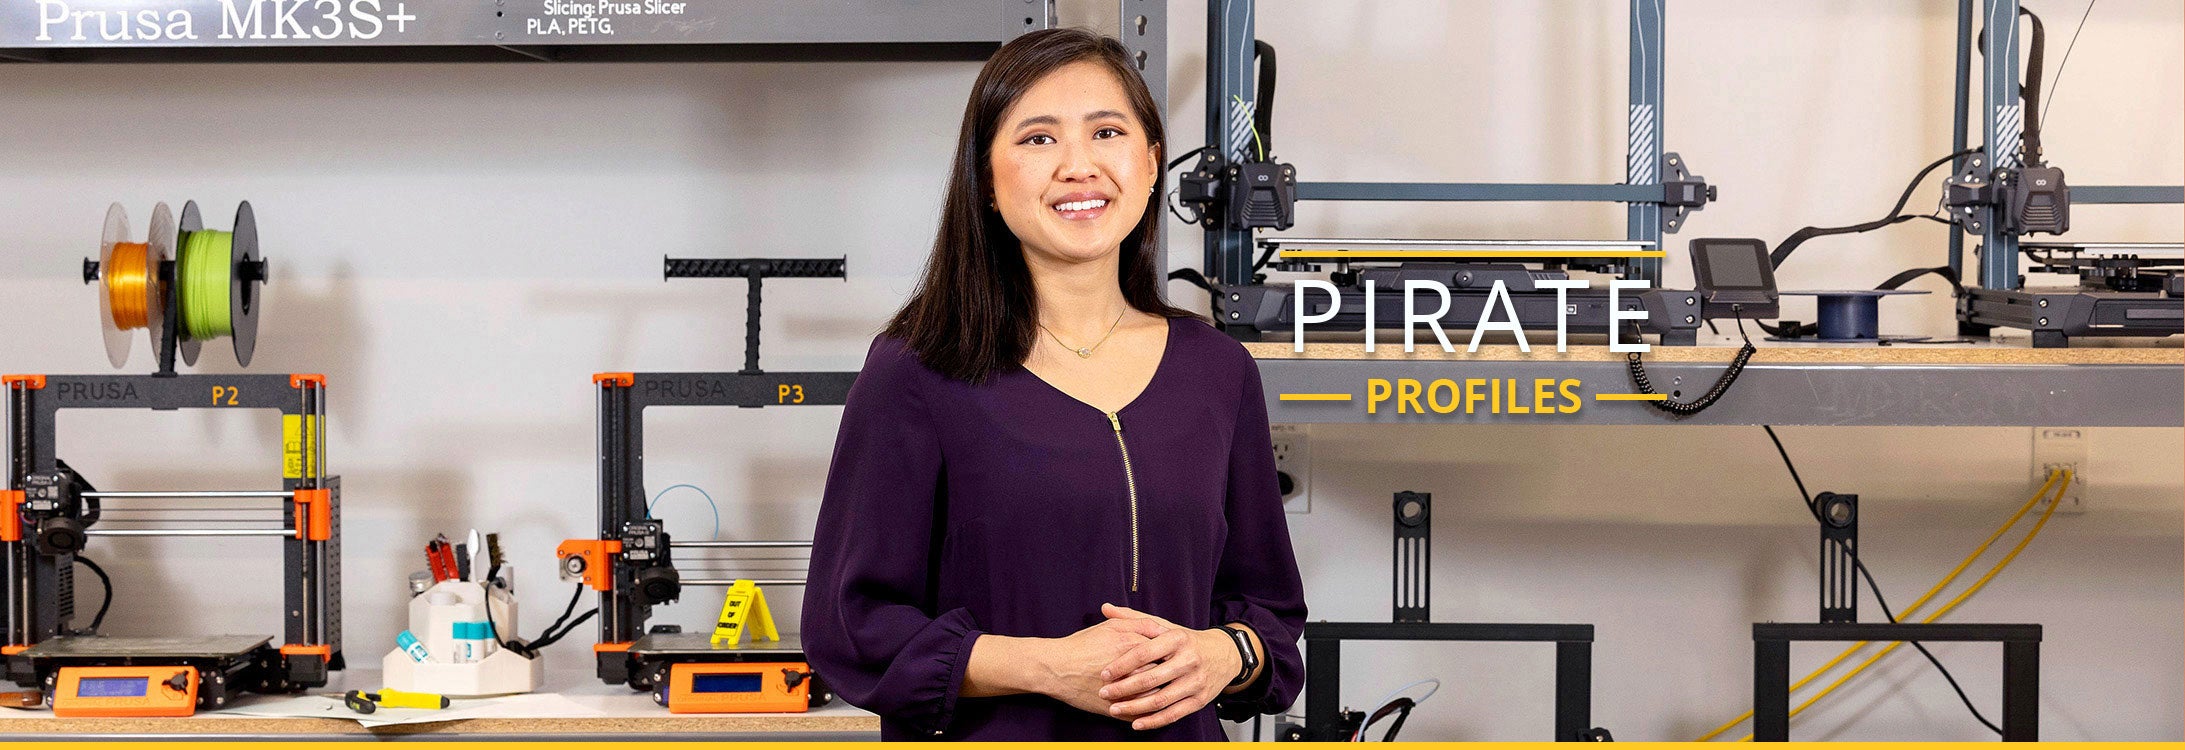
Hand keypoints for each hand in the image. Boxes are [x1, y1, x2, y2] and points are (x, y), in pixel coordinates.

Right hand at [1033, 608, 1170, 716]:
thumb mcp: (1111, 627)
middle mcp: (1134, 671)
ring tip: (1163, 691)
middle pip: (1164, 676)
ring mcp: (1126, 693)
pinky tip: (1149, 707)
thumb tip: (1163, 629)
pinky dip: (1148, 712)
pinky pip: (1141, 714)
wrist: (1056, 669)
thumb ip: (1140, 624)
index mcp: (1135, 648)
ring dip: (1161, 695)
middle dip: (1170, 676)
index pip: (1167, 653)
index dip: (1172, 655)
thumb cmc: (1082, 645)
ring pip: (1156, 698)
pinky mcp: (1117, 710)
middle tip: (1174, 675)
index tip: (1175, 657)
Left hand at [1095, 603, 1241, 730]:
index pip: (1144, 652)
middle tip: (1103, 693)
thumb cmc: (1186, 640)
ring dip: (1134, 707)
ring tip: (1114, 709)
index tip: (1104, 674)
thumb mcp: (1165, 625)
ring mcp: (1196, 681)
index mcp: (1177, 638)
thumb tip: (1105, 608)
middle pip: (1150, 678)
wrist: (1225, 654)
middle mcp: (1189, 660)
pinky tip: (1136, 723)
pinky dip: (1153, 721)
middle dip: (1123, 688)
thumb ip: (1134, 618)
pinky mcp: (1200, 700)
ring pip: (1161, 699)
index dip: (1122, 664)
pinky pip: (1174, 714)